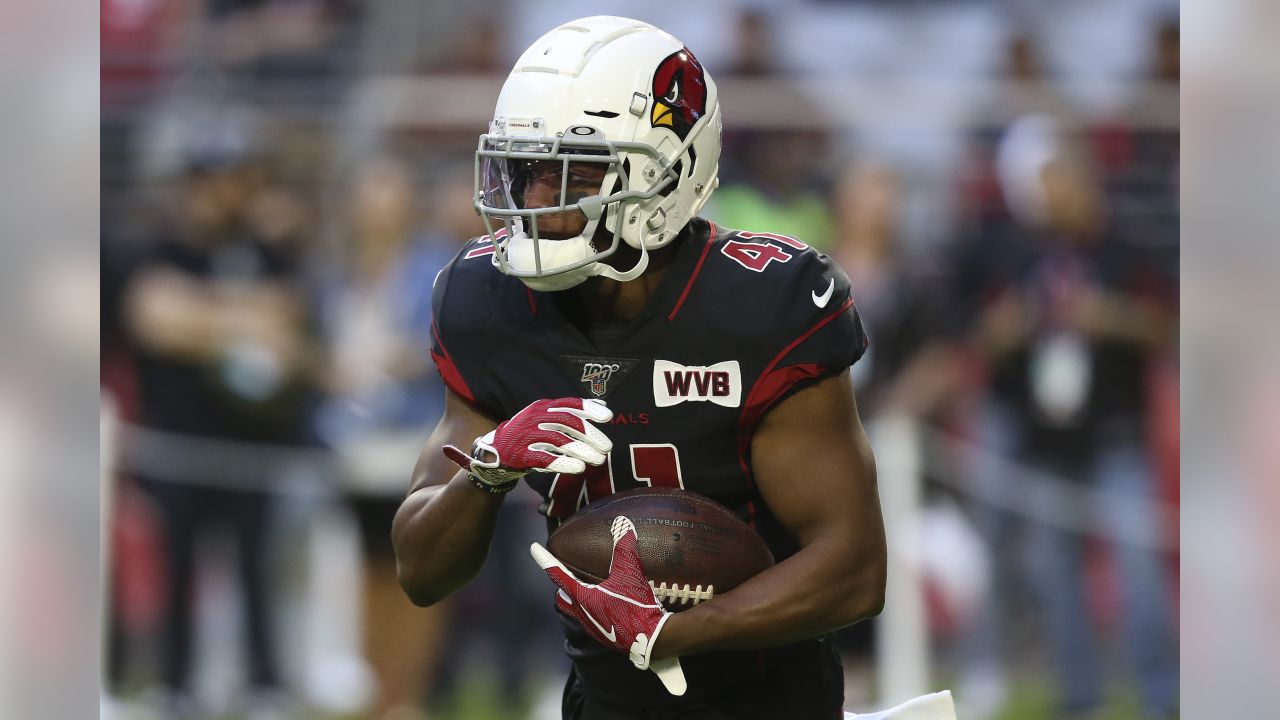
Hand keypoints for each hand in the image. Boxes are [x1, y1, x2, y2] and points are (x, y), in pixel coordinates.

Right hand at [442, 397, 612, 492]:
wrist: (495, 452)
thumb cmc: (528, 434)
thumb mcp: (546, 417)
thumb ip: (572, 411)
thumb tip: (602, 403)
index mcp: (542, 407)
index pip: (569, 404)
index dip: (589, 409)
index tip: (608, 416)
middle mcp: (534, 418)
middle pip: (567, 423)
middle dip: (590, 435)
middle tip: (607, 447)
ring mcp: (526, 436)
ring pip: (558, 441)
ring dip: (581, 450)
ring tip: (598, 460)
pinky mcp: (520, 455)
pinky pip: (544, 459)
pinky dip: (562, 463)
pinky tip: (578, 468)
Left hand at [531, 517, 686, 695]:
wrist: (652, 639)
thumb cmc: (636, 606)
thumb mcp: (630, 573)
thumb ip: (624, 547)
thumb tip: (622, 523)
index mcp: (582, 597)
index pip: (558, 574)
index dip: (545, 559)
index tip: (533, 548)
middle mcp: (582, 613)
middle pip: (563, 597)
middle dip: (562, 584)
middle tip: (566, 573)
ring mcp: (592, 627)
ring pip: (576, 610)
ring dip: (577, 598)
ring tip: (588, 587)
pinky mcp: (604, 636)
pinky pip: (591, 619)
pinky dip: (593, 608)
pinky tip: (608, 604)